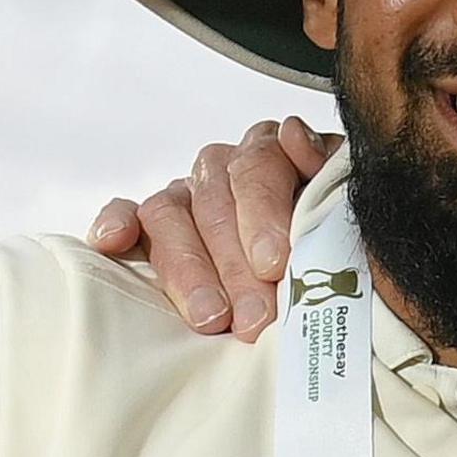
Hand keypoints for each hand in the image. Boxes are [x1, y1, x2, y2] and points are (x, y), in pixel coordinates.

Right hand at [85, 116, 338, 340]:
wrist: (319, 286)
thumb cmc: (332, 247)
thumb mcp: (342, 211)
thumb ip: (326, 173)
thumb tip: (293, 138)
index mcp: (272, 154)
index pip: (258, 168)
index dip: (264, 214)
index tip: (275, 264)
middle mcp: (223, 169)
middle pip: (215, 202)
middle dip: (235, 265)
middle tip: (255, 318)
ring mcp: (184, 196)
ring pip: (170, 214)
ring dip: (188, 268)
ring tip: (210, 318)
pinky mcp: (148, 225)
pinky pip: (127, 214)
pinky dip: (117, 223)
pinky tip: (115, 242)